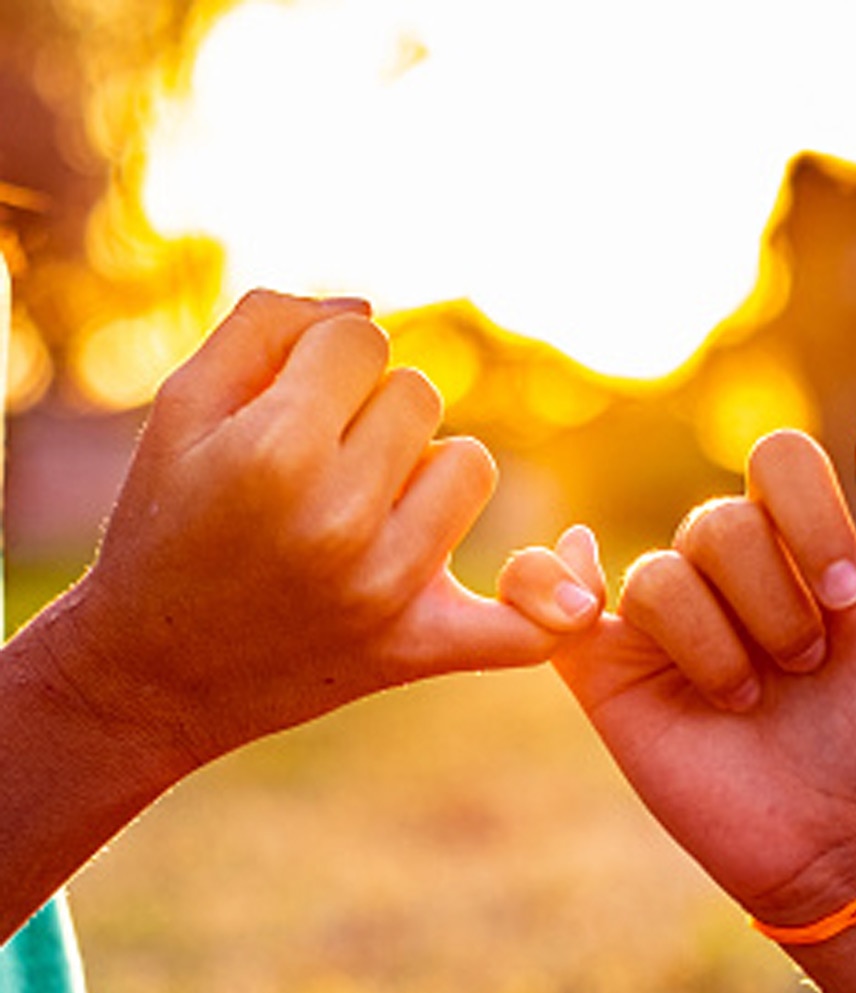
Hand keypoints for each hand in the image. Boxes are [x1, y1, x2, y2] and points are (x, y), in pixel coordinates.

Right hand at [32, 290, 598, 771]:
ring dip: (423, 472)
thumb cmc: (163, 527)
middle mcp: (339, 522)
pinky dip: (549, 605)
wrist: (153, 673)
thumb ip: (265, 327)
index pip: (364, 344)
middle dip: (369, 413)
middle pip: (419, 395)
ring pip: (468, 464)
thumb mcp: (179, 410)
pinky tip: (559, 586)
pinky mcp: (420, 649)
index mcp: (273, 455)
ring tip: (363, 508)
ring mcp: (389, 591)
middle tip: (319, 464)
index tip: (292, 405)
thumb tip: (368, 313)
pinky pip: (525, 626)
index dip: (324, 363)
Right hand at [504, 426, 855, 926]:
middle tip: (805, 664)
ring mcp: (654, 614)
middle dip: (773, 603)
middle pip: (717, 524)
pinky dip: (543, 584)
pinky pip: (539, 591)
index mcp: (785, 537)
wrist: (828, 828)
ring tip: (745, 698)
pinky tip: (581, 608)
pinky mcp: (600, 664)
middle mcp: (714, 565)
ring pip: (657, 578)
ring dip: (714, 645)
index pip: (777, 459)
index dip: (812, 517)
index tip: (848, 598)